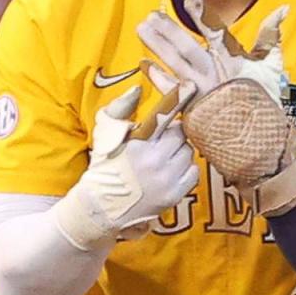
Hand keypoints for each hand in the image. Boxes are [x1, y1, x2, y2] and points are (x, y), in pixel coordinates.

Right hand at [56, 83, 198, 249]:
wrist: (101, 207)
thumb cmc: (104, 165)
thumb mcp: (105, 133)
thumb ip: (120, 108)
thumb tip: (137, 88)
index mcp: (138, 142)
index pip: (166, 116)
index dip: (179, 101)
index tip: (191, 88)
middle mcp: (154, 160)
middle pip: (181, 134)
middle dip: (173, 134)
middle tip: (162, 140)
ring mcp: (166, 179)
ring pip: (189, 152)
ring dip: (180, 152)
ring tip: (163, 157)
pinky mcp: (174, 194)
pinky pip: (194, 172)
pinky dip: (186, 169)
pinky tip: (169, 171)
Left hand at [138, 0, 295, 216]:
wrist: (259, 140)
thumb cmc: (265, 100)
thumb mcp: (271, 65)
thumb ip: (270, 36)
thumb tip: (283, 9)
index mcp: (233, 61)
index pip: (216, 33)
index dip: (203, 17)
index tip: (190, 2)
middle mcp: (213, 74)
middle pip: (186, 47)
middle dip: (168, 30)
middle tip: (152, 15)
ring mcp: (199, 92)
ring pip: (173, 64)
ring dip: (157, 46)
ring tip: (142, 29)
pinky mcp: (189, 109)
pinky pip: (168, 90)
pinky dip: (156, 77)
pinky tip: (145, 64)